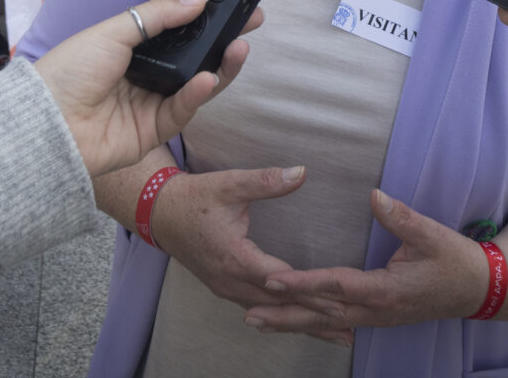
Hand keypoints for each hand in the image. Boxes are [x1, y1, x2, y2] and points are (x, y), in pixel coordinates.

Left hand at [34, 0, 251, 177]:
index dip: (207, 20)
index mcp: (134, 48)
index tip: (234, 4)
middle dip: (224, 41)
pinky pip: (183, 111)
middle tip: (251, 23)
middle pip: (196, 58)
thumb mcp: (114, 30)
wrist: (47, 120)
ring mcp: (151, 104)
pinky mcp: (153, 131)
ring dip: (221, 67)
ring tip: (238, 48)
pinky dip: (197, 94)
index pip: (181, 32)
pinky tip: (207, 78)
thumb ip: (160, 15)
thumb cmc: (69, 71)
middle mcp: (146, 75)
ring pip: (198, 85)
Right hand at [152, 164, 348, 335]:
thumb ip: (266, 181)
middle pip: (278, 304)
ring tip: (331, 335)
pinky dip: (280, 317)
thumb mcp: (230, 184)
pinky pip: (256, 308)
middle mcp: (229, 280)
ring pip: (268, 312)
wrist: (160, 213)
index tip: (337, 302)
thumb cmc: (195, 197)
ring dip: (299, 322)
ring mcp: (225, 288)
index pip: (279, 280)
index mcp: (234, 257)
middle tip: (346, 328)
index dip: (309, 292)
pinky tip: (297, 323)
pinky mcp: (223, 287)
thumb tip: (301, 172)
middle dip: (312, 316)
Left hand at [247, 189, 482, 337]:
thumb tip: (375, 195)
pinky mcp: (378, 317)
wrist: (478, 290)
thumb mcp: (432, 235)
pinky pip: (338, 323)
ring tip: (257, 322)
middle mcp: (376, 310)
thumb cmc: (456, 261)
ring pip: (327, 323)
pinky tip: (294, 325)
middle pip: (322, 314)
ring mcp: (377, 318)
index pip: (336, 286)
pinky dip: (312, 324)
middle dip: (285, 314)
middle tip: (249, 312)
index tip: (273, 280)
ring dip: (292, 323)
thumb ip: (402, 217)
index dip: (303, 283)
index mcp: (385, 289)